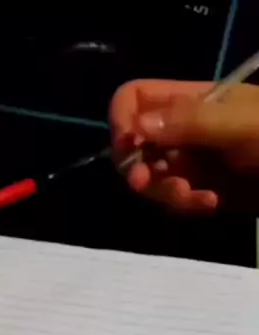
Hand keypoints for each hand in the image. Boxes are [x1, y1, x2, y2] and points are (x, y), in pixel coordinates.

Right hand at [109, 79, 258, 213]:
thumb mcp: (237, 124)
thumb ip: (189, 122)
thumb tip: (136, 126)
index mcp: (188, 100)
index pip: (134, 101)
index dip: (122, 123)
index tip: (129, 148)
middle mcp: (183, 130)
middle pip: (134, 147)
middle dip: (138, 168)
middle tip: (145, 184)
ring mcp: (193, 163)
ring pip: (152, 180)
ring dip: (165, 194)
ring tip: (198, 198)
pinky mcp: (203, 191)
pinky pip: (176, 202)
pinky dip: (188, 207)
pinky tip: (213, 204)